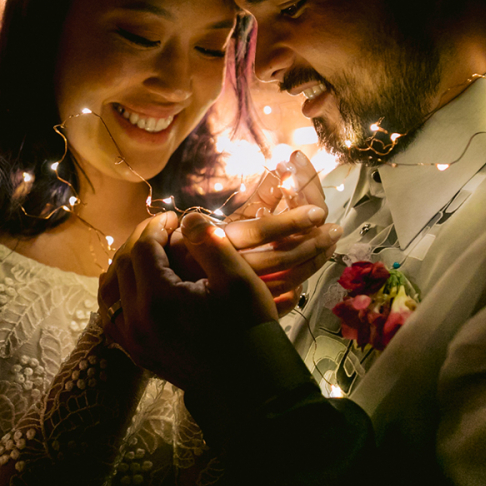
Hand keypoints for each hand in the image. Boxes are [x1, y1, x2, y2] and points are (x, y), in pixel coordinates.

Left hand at [100, 210, 275, 391]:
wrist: (249, 384)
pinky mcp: (137, 353)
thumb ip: (210, 243)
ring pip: (109, 291)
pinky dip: (119, 294)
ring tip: (148, 253)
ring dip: (125, 266)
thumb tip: (188, 219)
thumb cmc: (248, 329)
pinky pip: (112, 316)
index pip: (142, 248)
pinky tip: (136, 285)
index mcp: (159, 300)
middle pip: (123, 265)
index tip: (174, 218)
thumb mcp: (238, 280)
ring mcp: (133, 341)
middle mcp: (137, 321)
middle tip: (161, 230)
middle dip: (140, 241)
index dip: (156, 226)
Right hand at [168, 151, 340, 313]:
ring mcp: (235, 293)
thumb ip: (248, 201)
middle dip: (312, 242)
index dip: (289, 220)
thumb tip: (281, 174)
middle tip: (333, 229)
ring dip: (312, 261)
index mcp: (212, 243)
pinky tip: (305, 282)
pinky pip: (276, 302)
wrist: (152, 289)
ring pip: (285, 280)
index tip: (316, 211)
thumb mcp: (206, 219)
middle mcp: (223, 270)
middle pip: (281, 259)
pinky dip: (294, 291)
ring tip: (329, 245)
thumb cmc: (176, 247)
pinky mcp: (240, 310)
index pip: (258, 231)